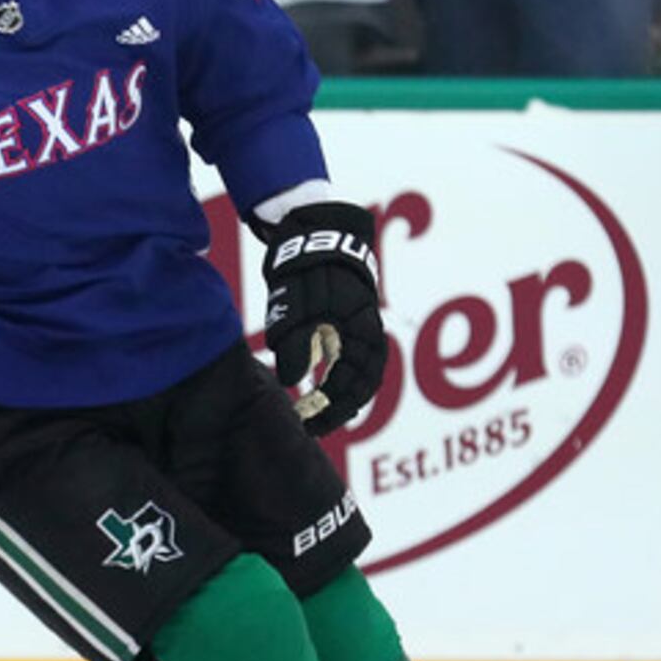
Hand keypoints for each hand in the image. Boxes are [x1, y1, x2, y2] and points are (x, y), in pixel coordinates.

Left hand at [258, 203, 384, 436]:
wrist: (318, 234)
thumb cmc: (307, 269)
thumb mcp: (296, 305)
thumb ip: (295, 343)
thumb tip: (292, 383)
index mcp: (361, 331)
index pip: (355, 384)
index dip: (332, 407)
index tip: (308, 422)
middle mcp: (368, 334)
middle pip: (362, 385)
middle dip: (338, 409)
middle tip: (311, 427)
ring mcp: (361, 329)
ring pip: (360, 375)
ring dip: (340, 398)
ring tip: (316, 417)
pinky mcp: (350, 325)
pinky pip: (352, 361)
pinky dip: (339, 380)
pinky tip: (319, 392)